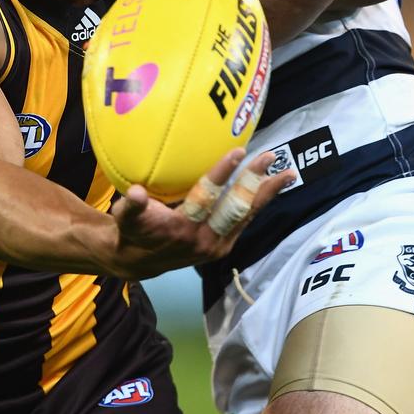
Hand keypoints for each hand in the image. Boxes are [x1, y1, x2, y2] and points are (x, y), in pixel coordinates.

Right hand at [110, 147, 293, 278]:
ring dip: (267, 192)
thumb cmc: (132, 230)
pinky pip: (246, 219)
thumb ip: (132, 205)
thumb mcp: (126, 217)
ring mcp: (218, 243)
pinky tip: (274, 185)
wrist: (139, 262)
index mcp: (182, 228)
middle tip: (269, 156)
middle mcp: (205, 238)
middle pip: (234, 206)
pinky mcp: (225, 243)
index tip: (237, 152)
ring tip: (287, 173)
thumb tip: (137, 193)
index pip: (206, 198)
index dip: (221, 174)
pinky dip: (261, 202)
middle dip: (253, 180)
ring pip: (246, 214)